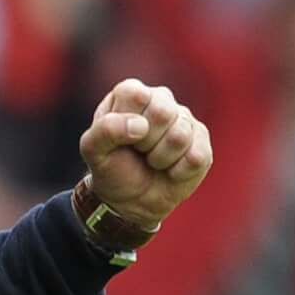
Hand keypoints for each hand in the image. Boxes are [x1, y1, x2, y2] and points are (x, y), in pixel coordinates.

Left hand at [76, 78, 212, 235]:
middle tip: (138, 152)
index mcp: (131, 94)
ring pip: (180, 136)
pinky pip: (196, 156)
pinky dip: (178, 172)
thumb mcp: (93, 151)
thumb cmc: (113, 169)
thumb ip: (104, 131)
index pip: (135, 95)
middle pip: (163, 113)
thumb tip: (140, 126)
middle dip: (145, 143)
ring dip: (161, 159)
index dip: (127, 123)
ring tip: (153, 161)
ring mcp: (184, 119)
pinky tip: (171, 170)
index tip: (122, 139)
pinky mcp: (202, 141)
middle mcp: (161, 99)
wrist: (132, 200)